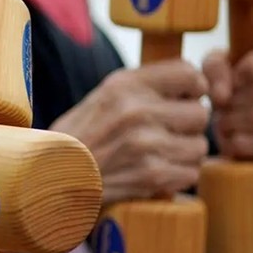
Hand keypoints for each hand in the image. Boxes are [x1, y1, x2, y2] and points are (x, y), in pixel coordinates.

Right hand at [48, 61, 210, 204]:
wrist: (51, 178)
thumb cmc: (81, 137)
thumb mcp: (104, 96)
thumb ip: (145, 86)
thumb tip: (198, 82)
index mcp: (125, 84)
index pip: (190, 73)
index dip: (194, 89)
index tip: (183, 100)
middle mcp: (136, 110)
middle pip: (200, 113)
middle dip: (187, 126)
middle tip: (166, 133)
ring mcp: (145, 144)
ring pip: (199, 146)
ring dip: (183, 154)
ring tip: (157, 155)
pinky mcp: (152, 175)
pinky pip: (191, 173)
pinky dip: (176, 177)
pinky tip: (154, 173)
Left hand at [202, 38, 252, 159]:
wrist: (245, 111)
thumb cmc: (232, 78)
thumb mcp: (218, 64)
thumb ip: (215, 69)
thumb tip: (221, 96)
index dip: (252, 65)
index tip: (233, 79)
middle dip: (234, 102)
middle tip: (219, 108)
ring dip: (235, 122)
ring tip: (221, 122)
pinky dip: (244, 144)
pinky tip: (231, 139)